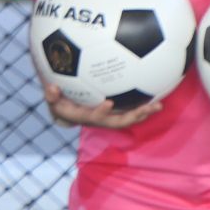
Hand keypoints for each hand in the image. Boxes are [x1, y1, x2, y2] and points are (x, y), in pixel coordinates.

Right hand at [43, 83, 164, 129]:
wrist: (67, 114)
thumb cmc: (59, 104)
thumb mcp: (52, 101)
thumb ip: (51, 96)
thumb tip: (51, 87)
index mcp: (85, 117)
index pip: (94, 117)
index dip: (101, 112)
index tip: (108, 102)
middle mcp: (101, 120)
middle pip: (119, 122)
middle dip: (133, 116)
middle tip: (147, 108)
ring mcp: (110, 118)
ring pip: (128, 118)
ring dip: (143, 113)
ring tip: (159, 105)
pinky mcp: (116, 113)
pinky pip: (130, 110)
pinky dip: (142, 106)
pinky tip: (156, 95)